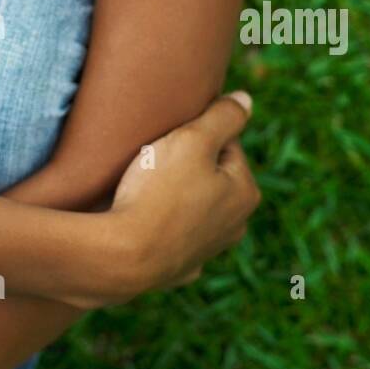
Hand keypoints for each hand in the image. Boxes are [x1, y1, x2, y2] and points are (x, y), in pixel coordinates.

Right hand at [63, 91, 260, 309]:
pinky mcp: (179, 269)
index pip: (225, 143)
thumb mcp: (193, 139)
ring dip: (175, 193)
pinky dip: (160, 224)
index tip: (169, 139)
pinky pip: (171, 234)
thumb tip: (246, 100)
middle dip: (187, 164)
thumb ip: (224, 116)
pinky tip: (142, 219)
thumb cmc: (158, 191)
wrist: (123, 255)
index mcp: (245, 192)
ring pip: (192, 205)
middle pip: (211, 175)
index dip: (195, 134)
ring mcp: (207, 251)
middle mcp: (234, 225)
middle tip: (154, 160)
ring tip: (144, 187)